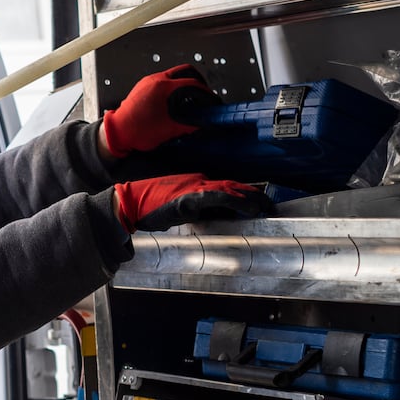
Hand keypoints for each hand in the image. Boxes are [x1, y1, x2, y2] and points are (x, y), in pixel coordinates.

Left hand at [101, 65, 216, 158]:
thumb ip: (189, 125)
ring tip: (191, 99)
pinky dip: (174, 87)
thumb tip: (202, 124)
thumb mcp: (169, 130)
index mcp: (163, 87)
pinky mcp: (144, 86)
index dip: (206, 92)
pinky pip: (164, 80)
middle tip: (204, 94)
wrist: (117, 132)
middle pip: (186, 71)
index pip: (193, 83)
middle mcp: (156, 80)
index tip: (211, 100)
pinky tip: (176, 101)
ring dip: (185, 84)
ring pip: (174, 75)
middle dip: (198, 81)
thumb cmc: (137, 131)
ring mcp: (148, 81)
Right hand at [114, 174, 268, 232]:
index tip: (257, 202)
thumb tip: (210, 218)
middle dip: (252, 194)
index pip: (225, 186)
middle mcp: (198, 181)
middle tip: (268, 203)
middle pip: (232, 185)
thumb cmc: (150, 207)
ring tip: (264, 205)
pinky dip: (236, 202)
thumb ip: (195, 210)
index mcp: (195, 184)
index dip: (243, 193)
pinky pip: (218, 197)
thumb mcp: (178, 209)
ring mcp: (194, 187)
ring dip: (249, 197)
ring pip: (229, 189)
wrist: (131, 202)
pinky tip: (248, 208)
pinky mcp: (190, 196)